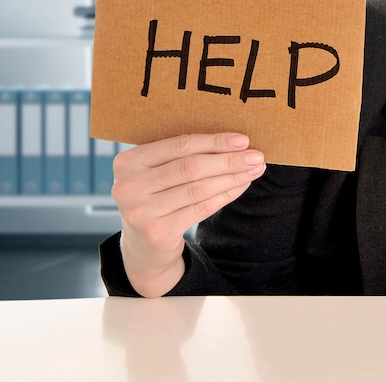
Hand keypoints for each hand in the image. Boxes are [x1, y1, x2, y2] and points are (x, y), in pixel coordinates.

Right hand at [111, 132, 265, 296]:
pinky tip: (242, 186)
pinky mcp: (157, 232)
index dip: (214, 142)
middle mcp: (128, 186)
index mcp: (128, 162)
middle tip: (256, 156)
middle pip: (190, 168)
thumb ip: (184, 156)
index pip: (179, 146)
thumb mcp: (158, 173)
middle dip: (228, 160)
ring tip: (254, 170)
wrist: (145, 246)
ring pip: (198, 189)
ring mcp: (140, 211)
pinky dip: (226, 195)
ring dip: (232, 177)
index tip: (243, 140)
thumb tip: (236, 142)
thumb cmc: (159, 197)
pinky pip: (201, 208)